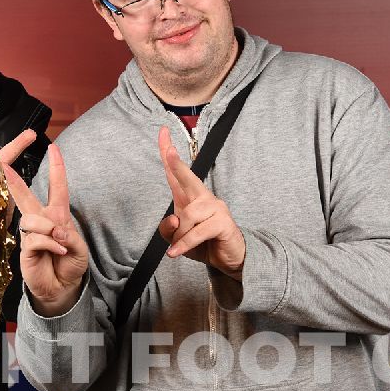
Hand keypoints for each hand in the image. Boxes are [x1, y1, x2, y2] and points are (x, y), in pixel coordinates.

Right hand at [3, 144, 88, 316]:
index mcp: (57, 215)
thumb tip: (55, 230)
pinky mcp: (24, 249)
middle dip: (14, 180)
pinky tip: (58, 250)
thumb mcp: (79, 249)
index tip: (54, 148)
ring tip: (60, 242)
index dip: (56, 168)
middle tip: (3, 165)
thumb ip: (70, 237)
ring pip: (31, 218)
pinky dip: (49, 243)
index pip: (56, 188)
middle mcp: (40, 221)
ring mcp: (30, 234)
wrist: (62, 287)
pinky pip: (33, 238)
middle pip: (26, 195)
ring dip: (48, 228)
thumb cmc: (70, 264)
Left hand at [157, 127, 245, 278]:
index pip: (176, 172)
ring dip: (180, 236)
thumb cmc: (202, 243)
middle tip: (168, 151)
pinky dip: (185, 244)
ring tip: (179, 247)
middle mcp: (202, 198)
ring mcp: (215, 208)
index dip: (168, 152)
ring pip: (188, 216)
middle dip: (177, 165)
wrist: (227, 258)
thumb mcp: (176, 239)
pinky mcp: (223, 222)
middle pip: (188, 178)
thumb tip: (174, 219)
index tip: (162, 132)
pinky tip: (176, 252)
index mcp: (189, 197)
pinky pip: (198, 231)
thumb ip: (168, 230)